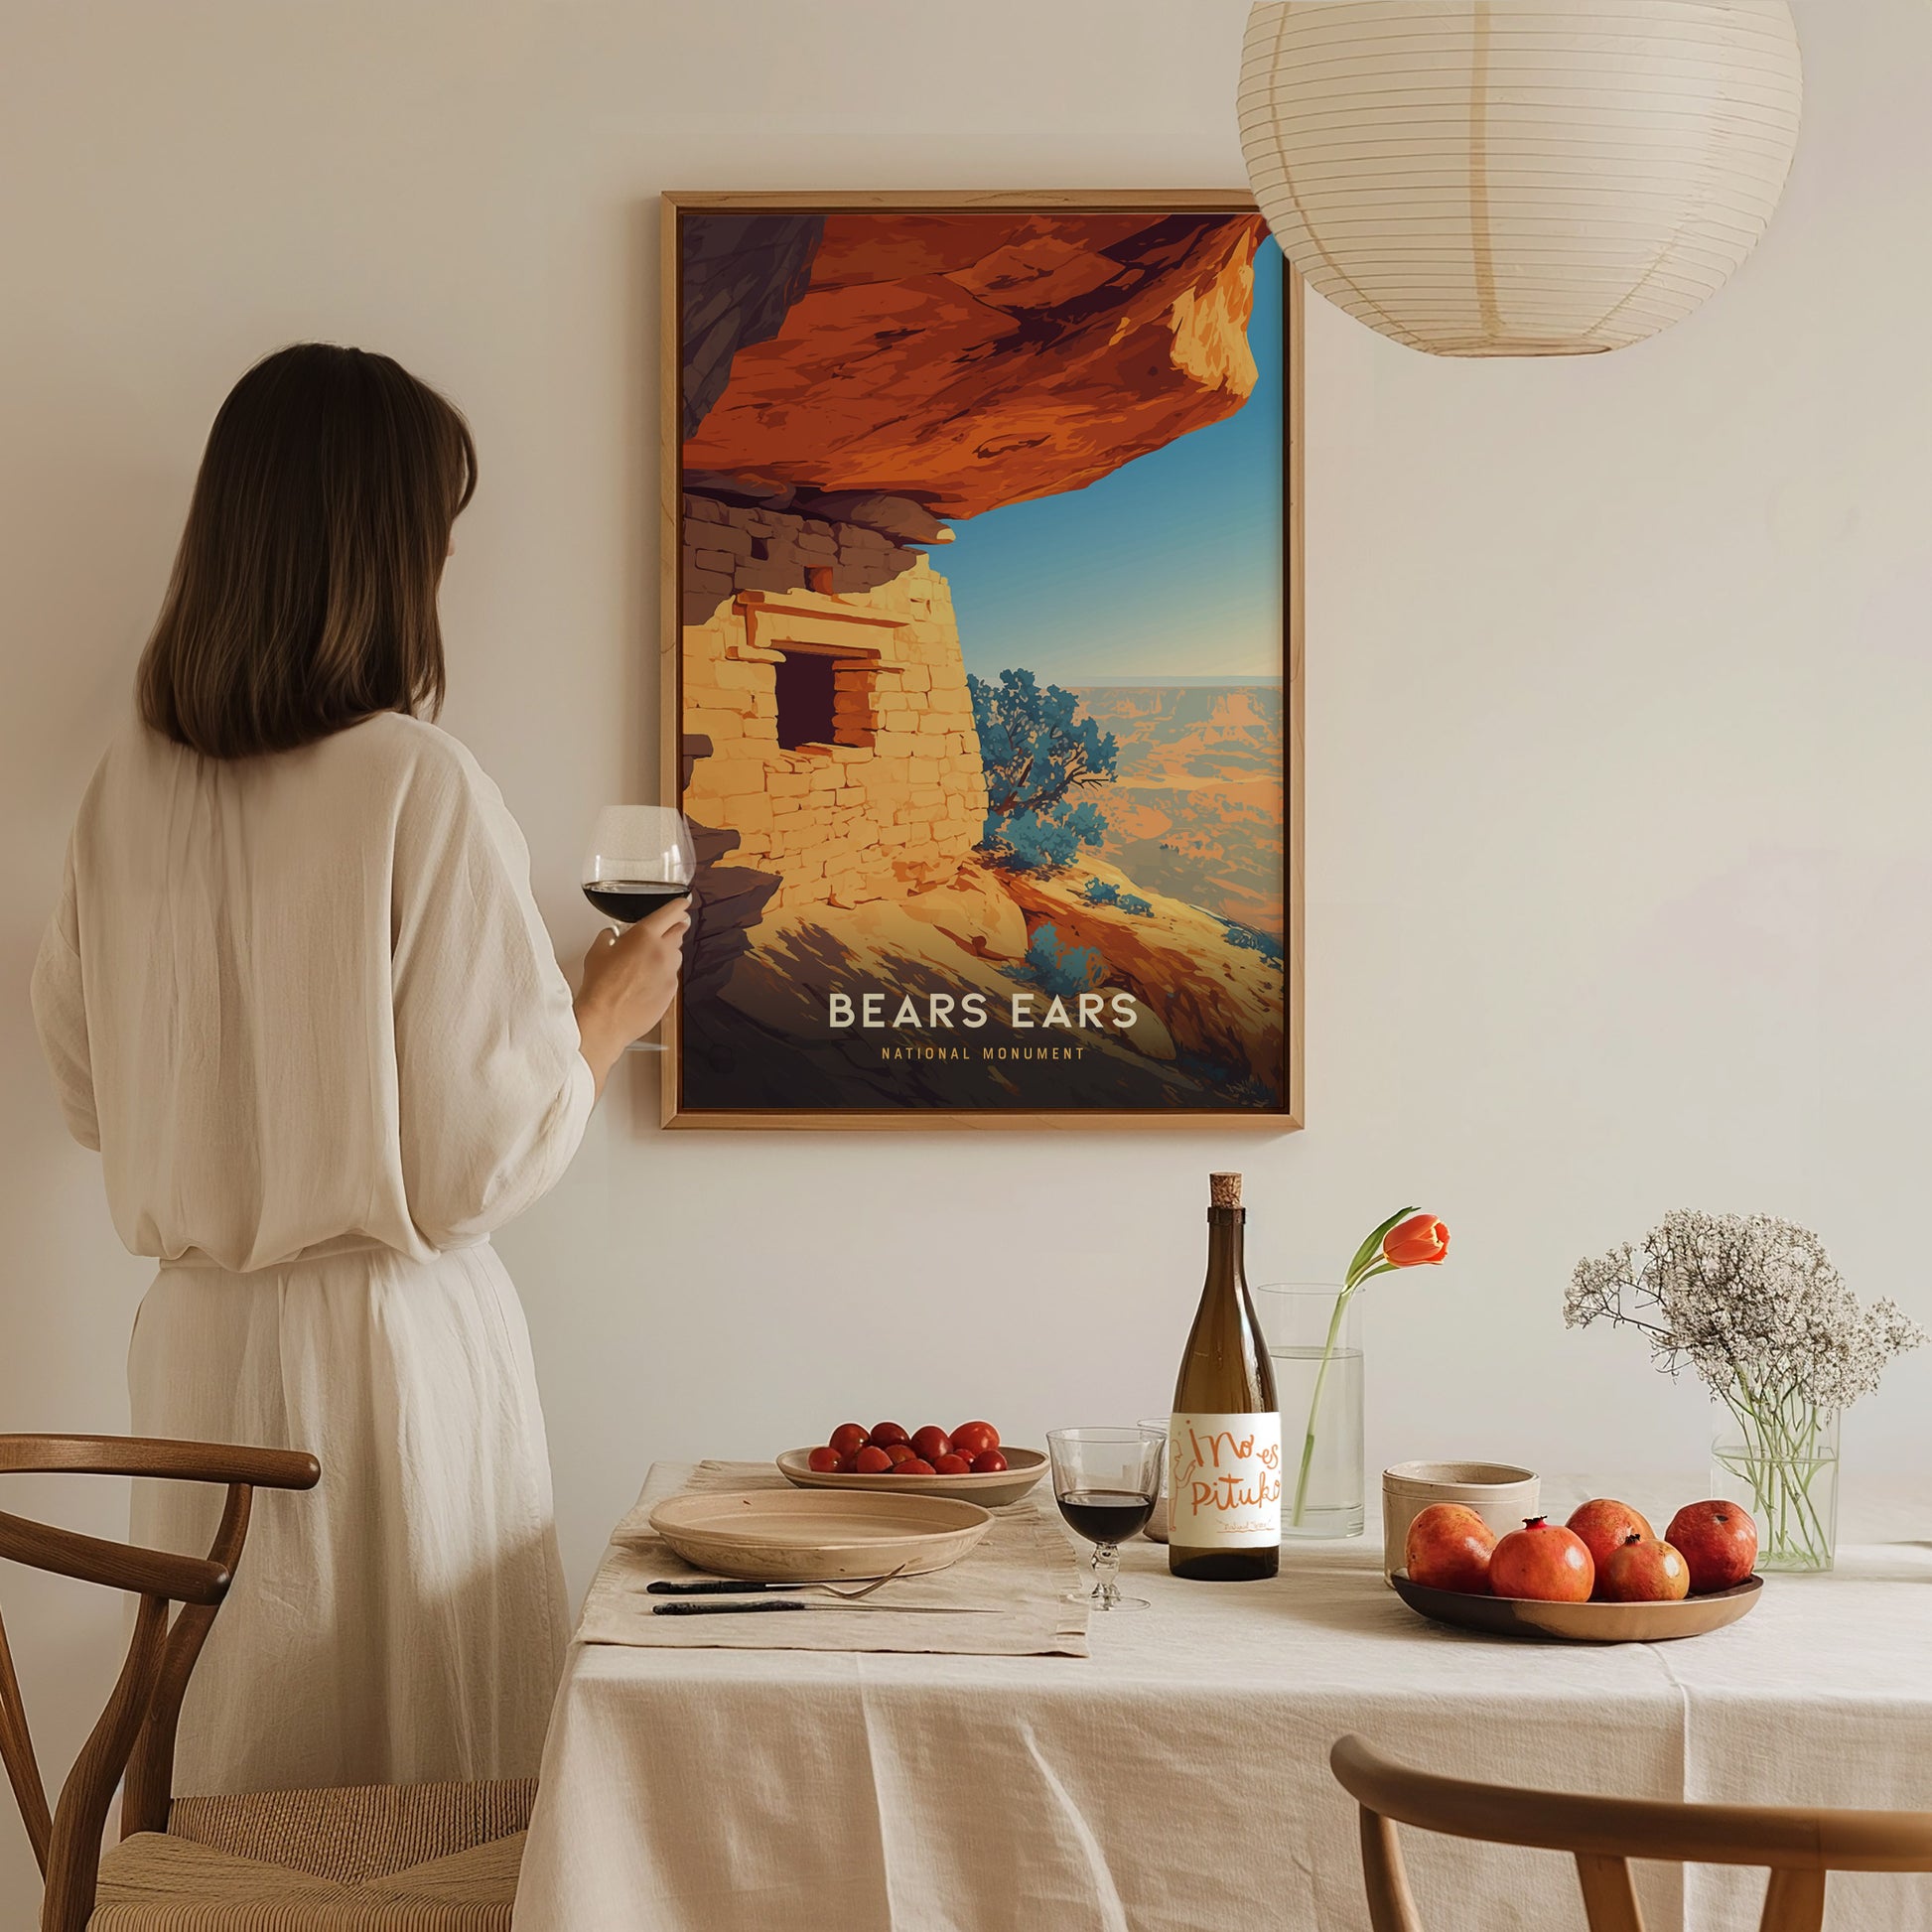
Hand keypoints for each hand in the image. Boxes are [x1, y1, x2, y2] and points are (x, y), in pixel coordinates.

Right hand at [574, 897, 690, 1094]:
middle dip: (674, 928)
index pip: (670, 912)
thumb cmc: (600, 987)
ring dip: (667, 953)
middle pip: (679, 931)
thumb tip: (612, 935)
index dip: (678, 906)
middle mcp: (662, 952)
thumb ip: (609, 937)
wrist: (605, 1019)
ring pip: (676, 955)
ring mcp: (670, 973)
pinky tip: (646, 982)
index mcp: (644, 935)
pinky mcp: (672, 992)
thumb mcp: (597, 952)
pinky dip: (664, 975)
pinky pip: (672, 976)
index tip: (683, 903)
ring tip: (647, 962)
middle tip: (666, 929)